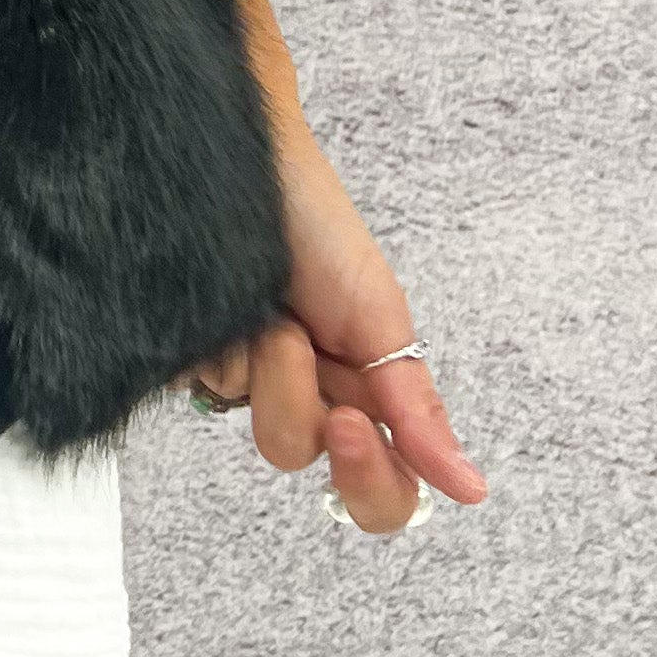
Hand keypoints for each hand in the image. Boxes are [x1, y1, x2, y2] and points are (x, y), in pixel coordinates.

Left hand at [184, 108, 486, 537]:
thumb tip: (470, 489)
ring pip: (261, 434)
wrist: (247, 163)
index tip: (351, 425)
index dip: (372, 483)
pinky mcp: (186, 363)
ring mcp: (242, 383)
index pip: (379, 493)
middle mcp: (302, 398)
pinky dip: (223, 354)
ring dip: (273, 373)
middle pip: (309, 467)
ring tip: (271, 314)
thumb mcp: (380, 316)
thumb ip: (415, 408)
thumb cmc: (316, 228)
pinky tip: (229, 313)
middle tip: (311, 368)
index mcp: (359, 396)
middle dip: (312, 419)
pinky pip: (200, 393)